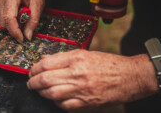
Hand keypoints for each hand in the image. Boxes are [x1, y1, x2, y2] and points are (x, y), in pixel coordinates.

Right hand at [0, 0, 44, 42]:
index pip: (9, 17)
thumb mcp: (39, 5)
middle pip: (4, 22)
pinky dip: (10, 20)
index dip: (15, 31)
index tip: (22, 39)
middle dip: (15, 28)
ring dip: (13, 24)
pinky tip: (16, 13)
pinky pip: (1, 19)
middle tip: (26, 23)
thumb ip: (33, 21)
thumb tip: (27, 36)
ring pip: (2, 22)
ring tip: (22, 15)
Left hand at [27, 49, 158, 111]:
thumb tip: (44, 60)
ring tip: (39, 90)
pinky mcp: (86, 103)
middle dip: (33, 82)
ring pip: (51, 94)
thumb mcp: (85, 54)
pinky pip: (64, 106)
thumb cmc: (108, 64)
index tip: (32, 71)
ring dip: (41, 93)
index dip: (35, 68)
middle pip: (46, 79)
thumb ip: (63, 58)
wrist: (130, 77)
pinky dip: (55, 102)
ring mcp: (82, 90)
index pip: (47, 63)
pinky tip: (54, 99)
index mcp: (77, 58)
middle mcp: (78, 73)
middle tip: (30, 83)